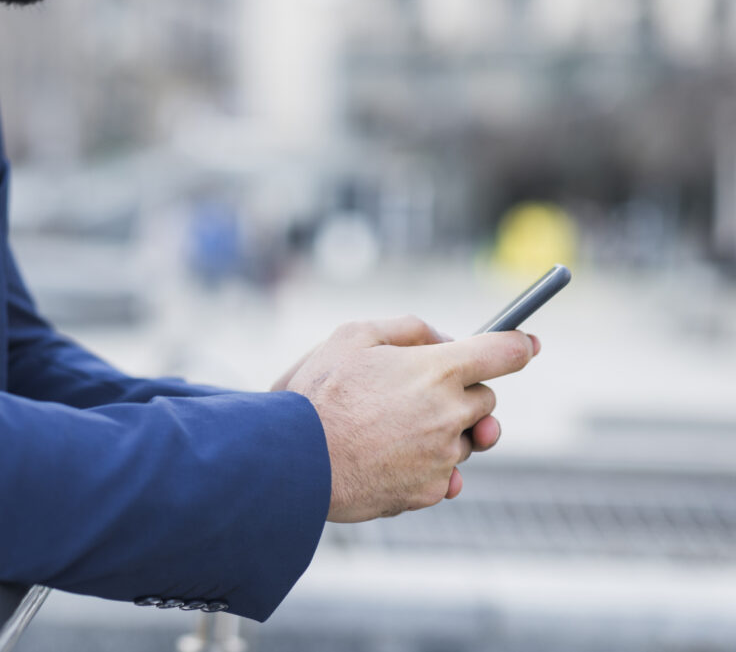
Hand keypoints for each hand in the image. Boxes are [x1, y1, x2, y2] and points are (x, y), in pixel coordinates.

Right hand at [282, 315, 537, 521]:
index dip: (519, 344)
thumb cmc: (316, 395)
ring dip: (443, 432)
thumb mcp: (352, 336)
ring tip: (392, 428)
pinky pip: (445, 477)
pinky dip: (427, 466)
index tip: (528, 343)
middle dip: (462, 393)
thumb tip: (440, 339)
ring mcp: (441, 457)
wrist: (292, 461)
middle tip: (421, 391)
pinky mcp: (428, 491)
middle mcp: (449, 414)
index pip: (503, 353)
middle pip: (485, 400)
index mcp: (437, 371)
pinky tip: (391, 458)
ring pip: (464, 441)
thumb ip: (406, 328)